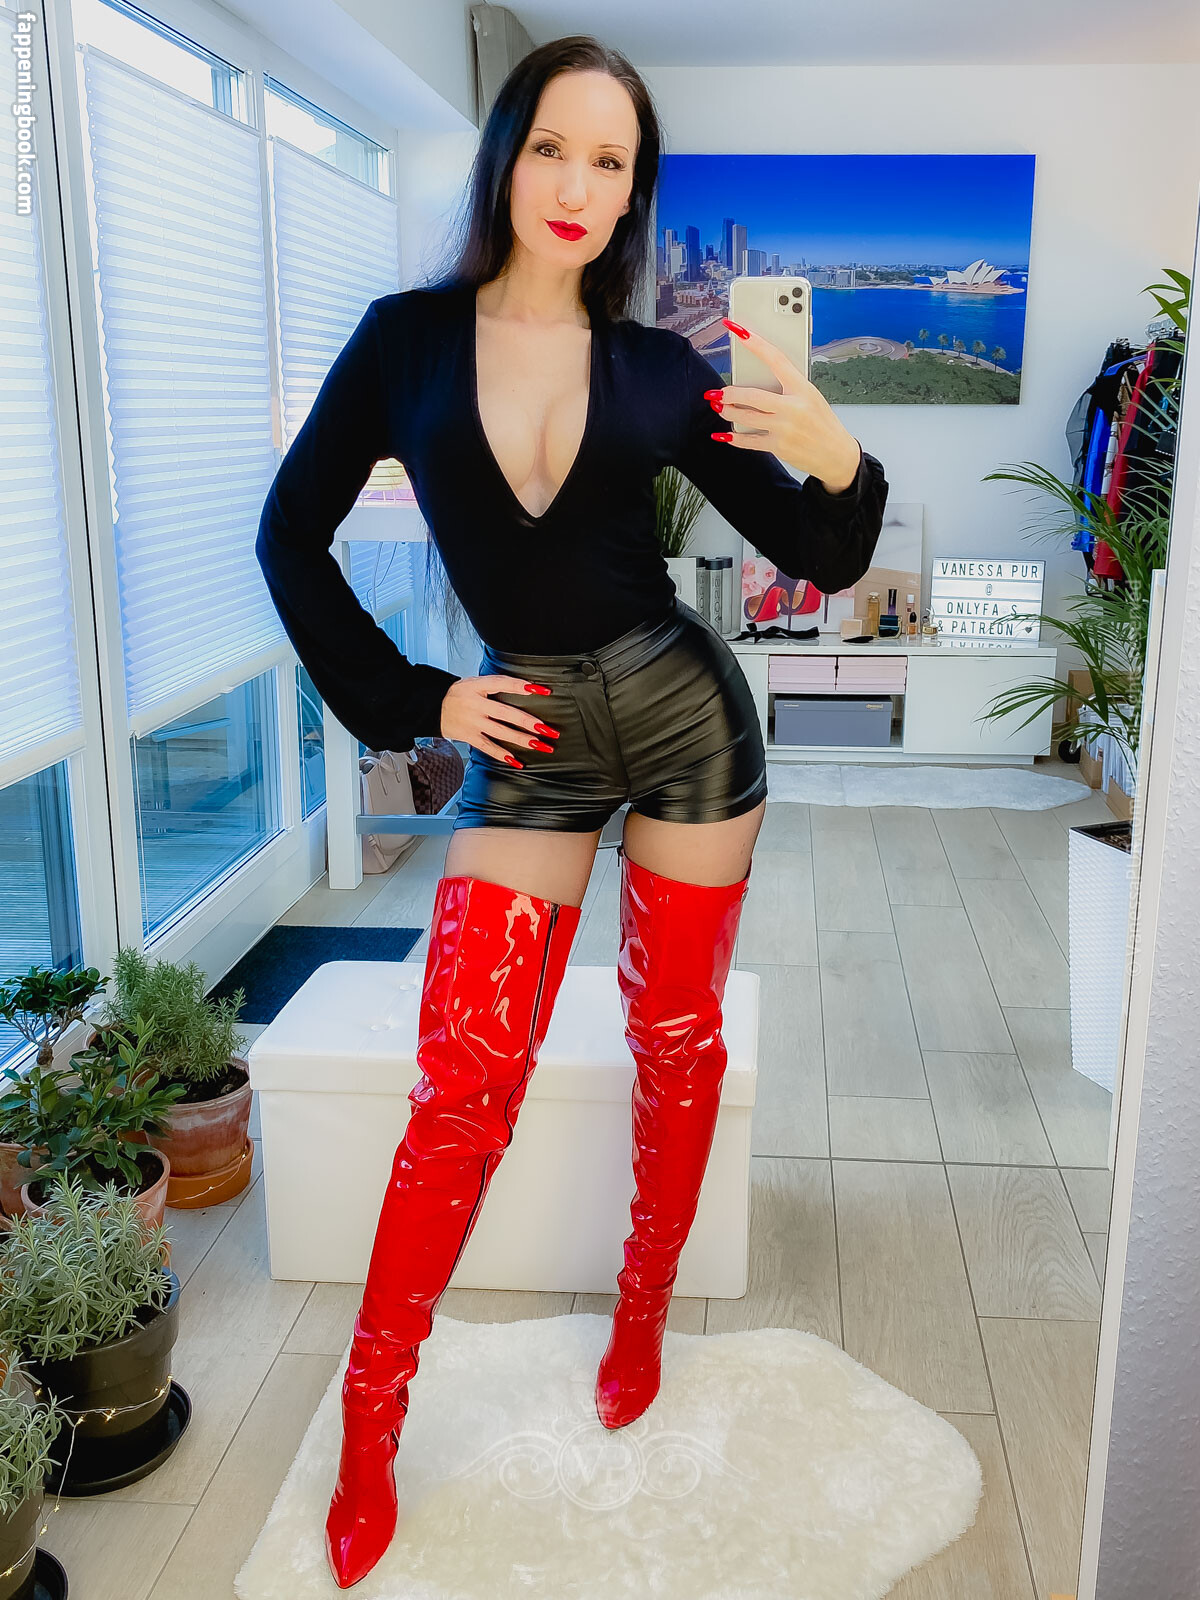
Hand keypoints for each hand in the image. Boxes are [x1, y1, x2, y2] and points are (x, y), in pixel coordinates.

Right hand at [439, 675, 559, 766]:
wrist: (432, 706)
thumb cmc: (459, 694)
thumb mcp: (475, 682)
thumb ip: (496, 685)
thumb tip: (526, 689)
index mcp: (477, 686)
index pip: (503, 683)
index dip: (522, 686)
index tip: (541, 690)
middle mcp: (476, 705)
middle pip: (506, 713)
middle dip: (528, 722)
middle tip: (547, 730)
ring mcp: (472, 722)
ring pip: (500, 732)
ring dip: (522, 740)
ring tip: (540, 745)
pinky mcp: (469, 736)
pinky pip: (488, 747)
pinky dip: (502, 755)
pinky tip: (517, 761)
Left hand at [710, 318, 862, 490]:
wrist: (836, 455)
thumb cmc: (822, 423)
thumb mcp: (811, 398)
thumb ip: (788, 388)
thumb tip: (758, 380)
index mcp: (803, 388)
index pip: (776, 358)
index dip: (755, 343)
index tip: (738, 331)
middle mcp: (793, 407)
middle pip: (752, 395)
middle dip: (729, 394)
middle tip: (718, 392)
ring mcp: (785, 428)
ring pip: (746, 417)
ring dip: (728, 412)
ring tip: (720, 408)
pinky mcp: (779, 446)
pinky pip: (749, 441)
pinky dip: (734, 438)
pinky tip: (724, 435)